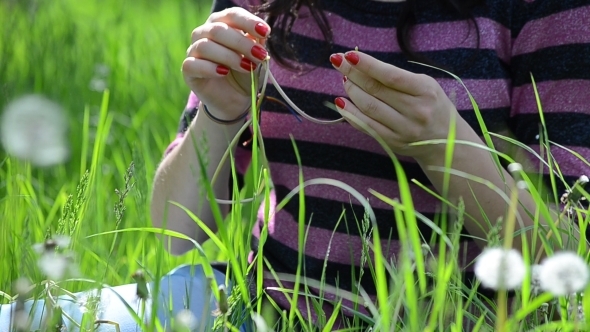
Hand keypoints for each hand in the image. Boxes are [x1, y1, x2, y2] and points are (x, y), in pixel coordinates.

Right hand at [182, 7, 269, 118]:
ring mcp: (193, 51)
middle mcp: (204, 33)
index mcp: (221, 24)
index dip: (248, 22)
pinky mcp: (188, 70)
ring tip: (246, 67)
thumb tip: (260, 33)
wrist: (235, 100)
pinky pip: (192, 64)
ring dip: (229, 57)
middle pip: (217, 30)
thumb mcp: (255, 58)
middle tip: (259, 56)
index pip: (231, 15)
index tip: (265, 32)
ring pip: (205, 46)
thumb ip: (256, 44)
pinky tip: (224, 72)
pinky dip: (210, 68)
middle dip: (242, 43)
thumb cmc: (244, 73)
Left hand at [330, 51, 467, 160]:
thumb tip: (360, 66)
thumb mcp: (425, 86)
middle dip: (353, 74)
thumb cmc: (431, 105)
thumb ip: (397, 78)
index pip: (390, 75)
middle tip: (339, 63)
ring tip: (344, 80)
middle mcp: (416, 111)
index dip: (367, 64)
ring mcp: (404, 129)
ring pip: (368, 107)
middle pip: (376, 90)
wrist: (447, 139)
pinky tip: (341, 102)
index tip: (349, 55)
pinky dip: (350, 113)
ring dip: (351, 91)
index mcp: (425, 91)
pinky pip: (366, 126)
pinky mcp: (393, 142)